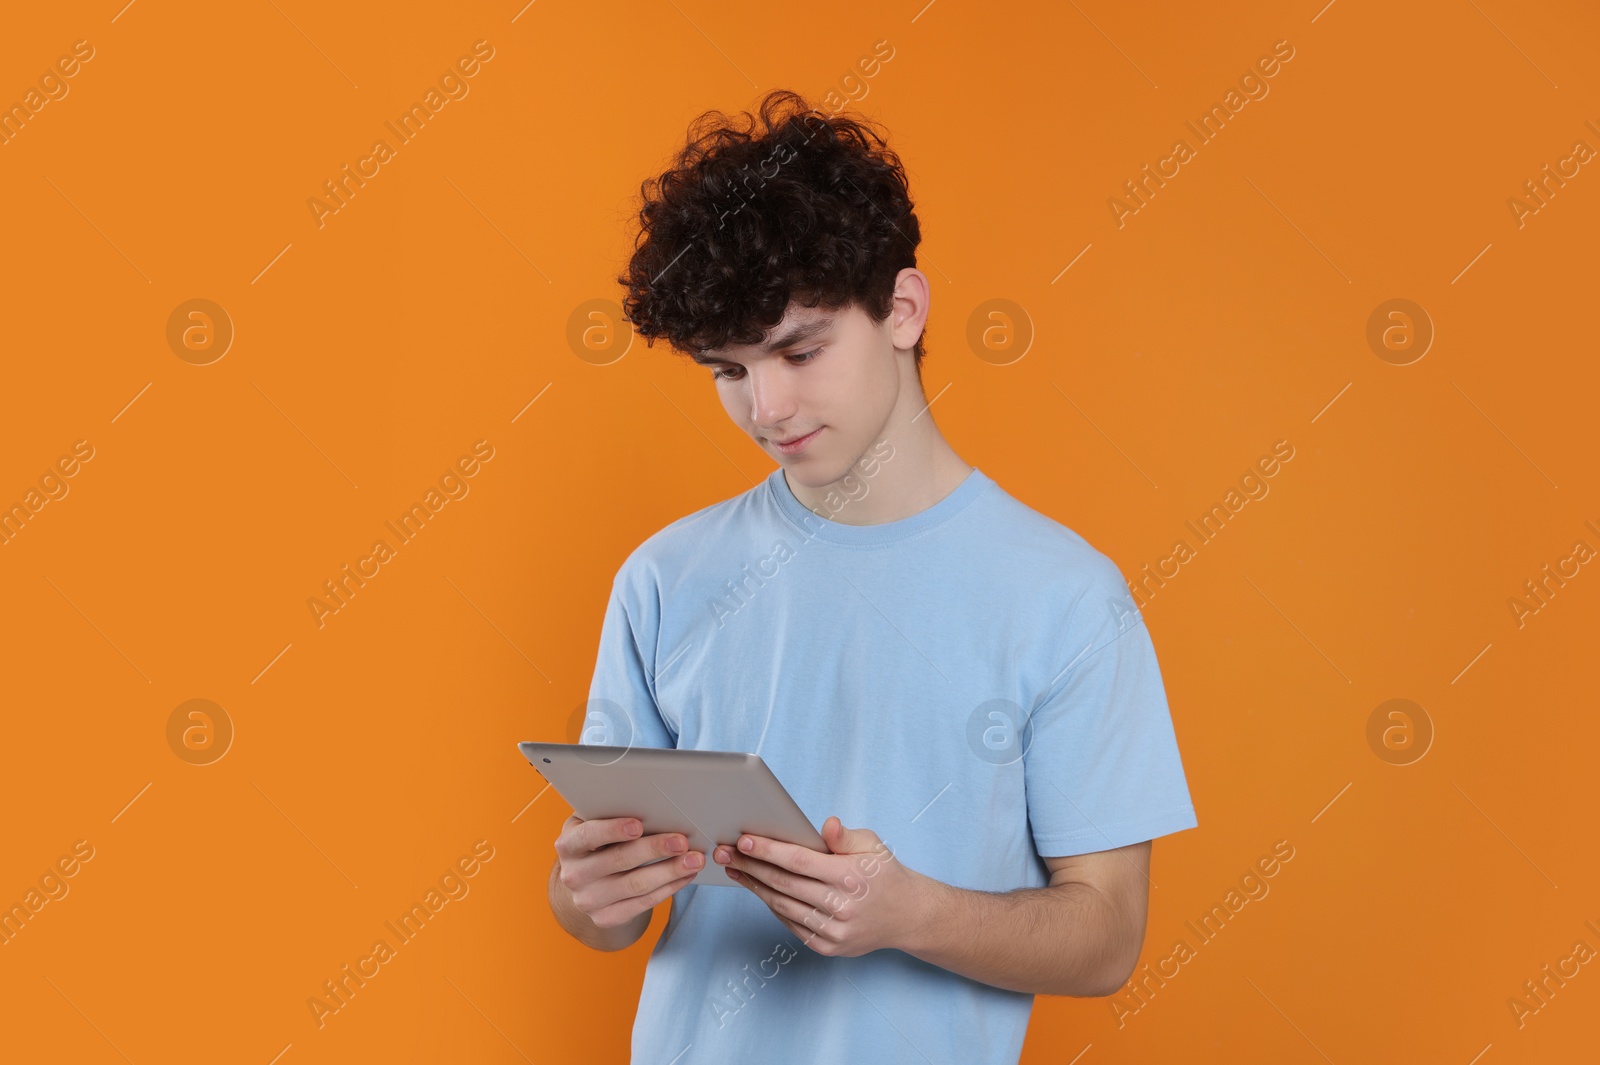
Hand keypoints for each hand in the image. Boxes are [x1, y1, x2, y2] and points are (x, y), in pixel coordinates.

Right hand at [553, 814, 703, 928]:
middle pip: (619, 860)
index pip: (588, 836)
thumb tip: (650, 801)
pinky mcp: (605, 918)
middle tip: (682, 841)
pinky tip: (685, 876)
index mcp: (569, 845)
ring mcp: (588, 900)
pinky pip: (643, 903)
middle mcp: (574, 874)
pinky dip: (669, 888)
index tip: (638, 825)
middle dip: (654, 849)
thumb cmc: (597, 841)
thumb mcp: (593, 822)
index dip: (612, 830)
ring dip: (670, 871)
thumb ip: (610, 813)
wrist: (585, 880)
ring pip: (636, 885)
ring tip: (694, 860)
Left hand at [713, 816, 933, 956]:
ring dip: (754, 886)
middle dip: (750, 866)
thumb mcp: (872, 846)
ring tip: (735, 869)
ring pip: (782, 905)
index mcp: (851, 877)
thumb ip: (845, 837)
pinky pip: (791, 923)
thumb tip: (826, 824)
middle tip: (724, 853)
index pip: (799, 861)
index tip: (743, 841)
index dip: (768, 850)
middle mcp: (841, 907)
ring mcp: (834, 931)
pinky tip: (759, 889)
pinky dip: (772, 905)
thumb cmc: (884, 875)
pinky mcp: (828, 947)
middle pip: (784, 884)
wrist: (907, 917)